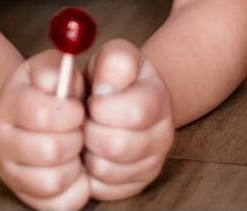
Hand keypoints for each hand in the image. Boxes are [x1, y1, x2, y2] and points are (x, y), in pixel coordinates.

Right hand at [0, 48, 89, 210]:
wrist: (30, 114)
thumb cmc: (50, 90)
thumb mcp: (52, 67)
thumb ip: (57, 67)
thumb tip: (62, 78)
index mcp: (9, 104)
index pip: (42, 114)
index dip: (71, 112)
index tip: (78, 108)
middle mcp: (1, 141)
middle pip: (50, 151)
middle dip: (76, 138)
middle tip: (79, 130)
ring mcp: (10, 172)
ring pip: (53, 181)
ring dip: (75, 165)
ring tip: (76, 150)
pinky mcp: (26, 196)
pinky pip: (60, 205)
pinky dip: (77, 190)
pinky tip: (76, 170)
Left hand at [81, 38, 174, 200]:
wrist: (126, 98)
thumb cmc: (113, 77)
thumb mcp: (115, 57)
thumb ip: (114, 62)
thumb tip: (106, 88)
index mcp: (158, 99)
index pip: (133, 112)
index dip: (101, 107)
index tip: (91, 99)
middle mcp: (162, 136)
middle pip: (117, 146)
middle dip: (89, 131)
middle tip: (83, 120)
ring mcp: (150, 164)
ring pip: (106, 170)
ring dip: (86, 152)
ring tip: (86, 134)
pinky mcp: (133, 185)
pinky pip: (102, 189)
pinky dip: (87, 173)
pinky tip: (89, 153)